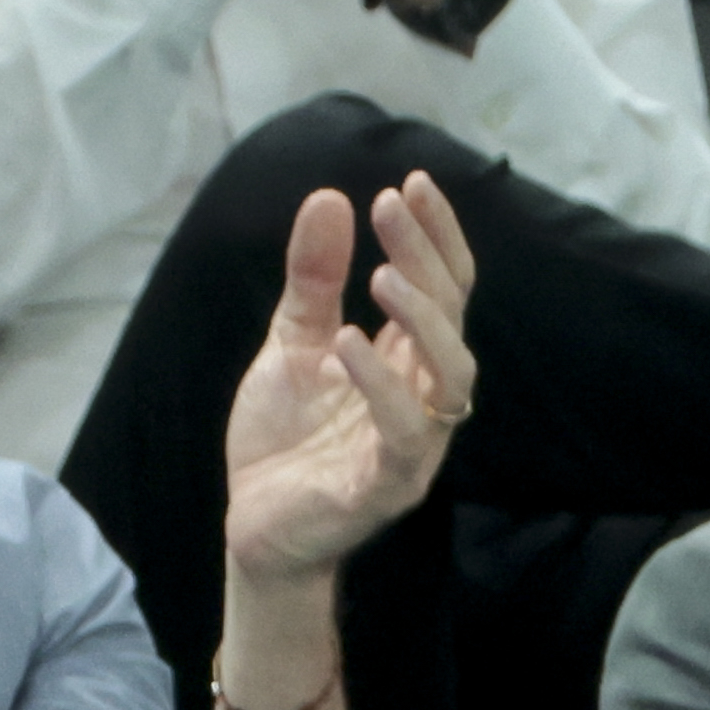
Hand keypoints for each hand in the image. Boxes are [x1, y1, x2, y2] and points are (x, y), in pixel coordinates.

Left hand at [221, 172, 477, 596]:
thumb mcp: (293, 341)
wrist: (256, 525)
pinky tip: (347, 341)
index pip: (445, 292)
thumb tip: (329, 198)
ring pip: (450, 379)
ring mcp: (412, 447)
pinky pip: (402, 435)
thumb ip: (312, 279)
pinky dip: (380, 386)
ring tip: (382, 275)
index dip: (436, 238)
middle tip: (390, 204)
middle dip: (428, 260)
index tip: (410, 183)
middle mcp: (423, 402)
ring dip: (423, 322)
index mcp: (407, 365)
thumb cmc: (285, 441)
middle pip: (453, 322)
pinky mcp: (385, 487)